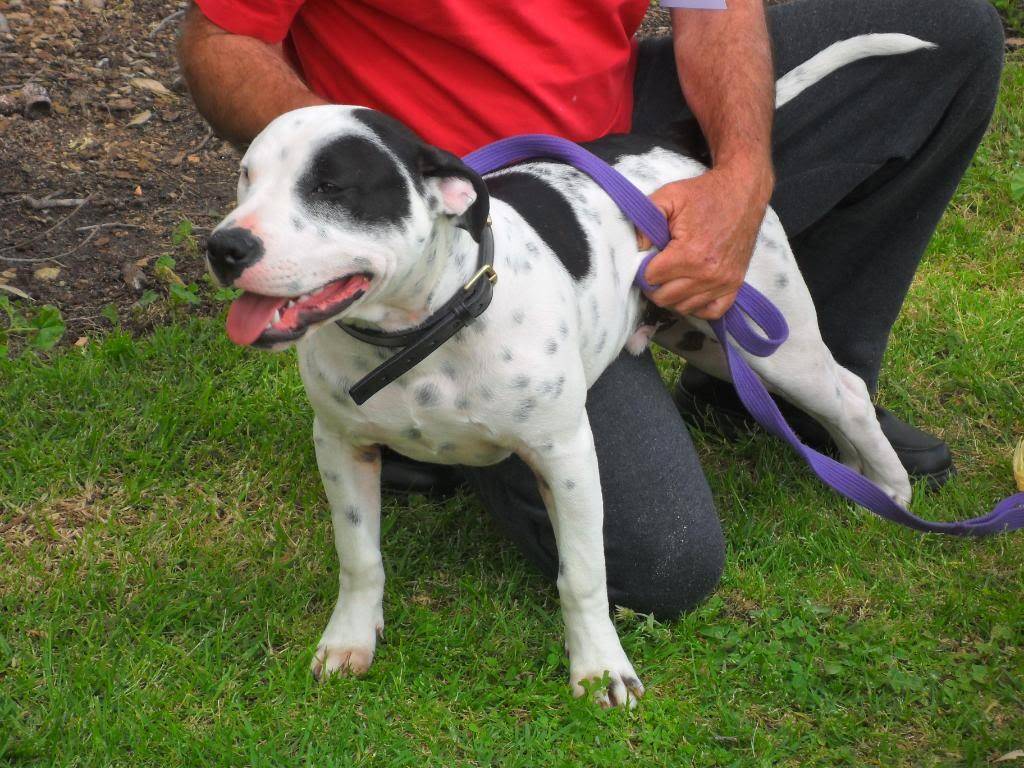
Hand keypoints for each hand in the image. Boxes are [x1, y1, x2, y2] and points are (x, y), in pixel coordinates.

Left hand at [637, 162, 771, 319]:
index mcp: (689, 254)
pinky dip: (697, 305)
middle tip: (657, 268)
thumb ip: (645, 221)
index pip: (651, 277)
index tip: (648, 257)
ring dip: (673, 295)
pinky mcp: (735, 284)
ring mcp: (723, 282)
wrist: (743, 192)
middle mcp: (708, 274)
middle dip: (655, 284)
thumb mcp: (669, 197)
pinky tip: (690, 290)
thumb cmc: (704, 194)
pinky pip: (711, 311)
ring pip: (684, 307)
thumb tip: (637, 248)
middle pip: (664, 297)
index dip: (643, 268)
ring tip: (672, 276)